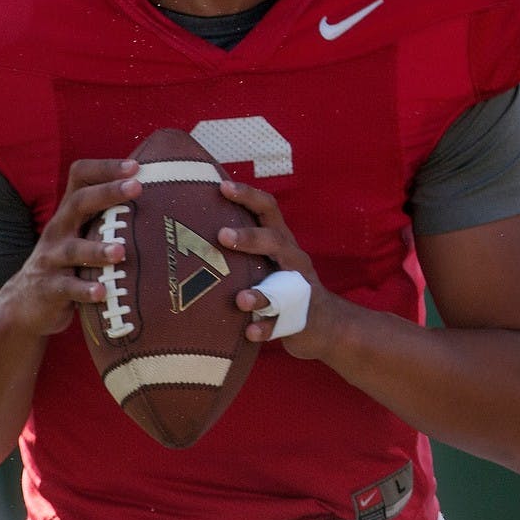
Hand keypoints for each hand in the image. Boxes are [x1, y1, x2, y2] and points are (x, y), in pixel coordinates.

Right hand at [0, 159, 141, 337]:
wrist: (24, 303)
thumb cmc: (67, 264)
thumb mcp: (81, 235)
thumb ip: (106, 217)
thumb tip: (158, 199)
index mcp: (70, 213)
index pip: (81, 177)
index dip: (105, 167)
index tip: (134, 166)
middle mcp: (59, 229)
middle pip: (79, 202)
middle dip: (108, 193)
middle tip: (137, 187)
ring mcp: (51, 259)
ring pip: (73, 249)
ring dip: (98, 249)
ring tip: (120, 251)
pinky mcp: (49, 288)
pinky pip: (67, 287)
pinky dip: (84, 289)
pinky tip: (101, 292)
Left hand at [218, 180, 335, 359]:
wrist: (326, 325)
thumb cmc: (283, 283)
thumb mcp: (269, 258)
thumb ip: (244, 242)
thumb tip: (192, 224)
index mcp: (281, 241)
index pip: (268, 209)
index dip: (248, 195)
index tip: (222, 186)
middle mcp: (293, 260)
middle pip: (276, 241)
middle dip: (250, 238)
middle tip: (221, 236)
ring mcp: (299, 290)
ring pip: (282, 287)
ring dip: (260, 293)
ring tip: (241, 299)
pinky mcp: (300, 319)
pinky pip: (282, 324)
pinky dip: (267, 328)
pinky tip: (250, 332)